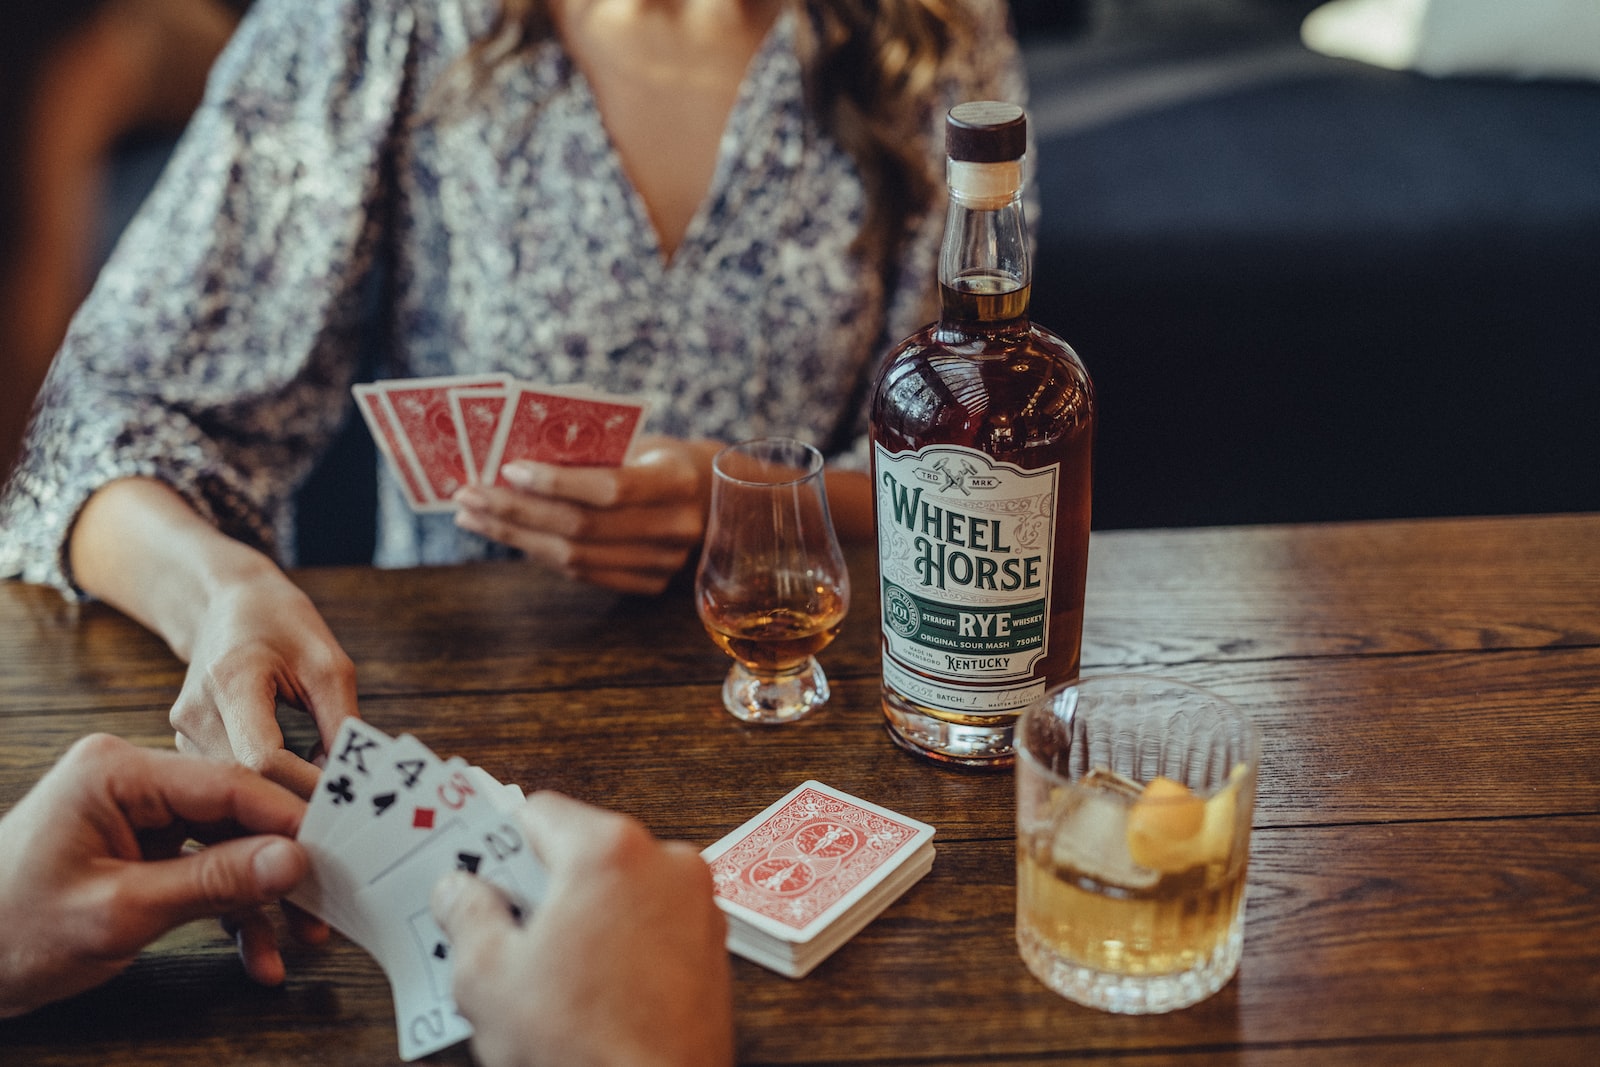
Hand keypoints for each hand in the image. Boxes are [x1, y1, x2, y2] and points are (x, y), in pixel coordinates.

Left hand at [0, 734, 311, 1017]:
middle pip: (236, 812)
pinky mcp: (146, 847)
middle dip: (282, 862)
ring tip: (302, 935)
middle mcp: (133, 781)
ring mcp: (140, 814)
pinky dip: (232, 911)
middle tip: (330, 891)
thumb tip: (291, 859)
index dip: (288, 817)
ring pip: (229, 845)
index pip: (227, 784)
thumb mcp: (120, 911)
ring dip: (263, 897)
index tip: (336, 849)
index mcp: (117, 771)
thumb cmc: (9, 931)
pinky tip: (261, 949)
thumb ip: (213, 882)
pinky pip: (206, 870)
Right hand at [170, 566, 358, 797]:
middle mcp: (196, 712)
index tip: (347, 799)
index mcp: (231, 681)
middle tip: (346, 810)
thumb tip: (355, 777)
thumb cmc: (279, 623)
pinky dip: (267, 786)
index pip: (265, 759)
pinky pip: (230, 779)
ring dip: (284, 796)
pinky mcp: (188, 744)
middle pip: (249, 780)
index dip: (308, 785)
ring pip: (238, 787)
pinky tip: (298, 782)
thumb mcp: (327, 663)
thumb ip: (341, 721)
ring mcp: (185, 732)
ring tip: (326, 797)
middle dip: (300, 798)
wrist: (226, 603)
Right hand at [430, 792, 734, 1066]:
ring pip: (622, 887)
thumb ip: (467, 916)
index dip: (499, 841)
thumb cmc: (585, 1048)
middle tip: (503, 926)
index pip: (539, 812)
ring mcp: (698, 905)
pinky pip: (654, 922)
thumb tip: (458, 892)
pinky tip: (592, 986)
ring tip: (547, 970)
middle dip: (543, 885)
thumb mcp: (489, 978)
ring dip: (585, 913)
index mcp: (610, 852)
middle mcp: (666, 864)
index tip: (478, 865)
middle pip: (584, 849)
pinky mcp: (713, 947)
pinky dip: (623, 939)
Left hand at [452, 435, 721, 595]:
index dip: (556, 482)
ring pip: (575, 559)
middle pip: (582, 529)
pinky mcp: (649, 585)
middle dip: (516, 511)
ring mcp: (665, 564)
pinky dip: (538, 554)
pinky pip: (582, 574)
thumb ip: (589, 453)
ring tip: (474, 516)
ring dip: (515, 537)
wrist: (709, 496)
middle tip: (469, 494)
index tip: (508, 468)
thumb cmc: (659, 457)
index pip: (610, 489)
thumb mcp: (637, 442)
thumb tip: (509, 461)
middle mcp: (677, 528)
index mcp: (677, 481)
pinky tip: (508, 534)